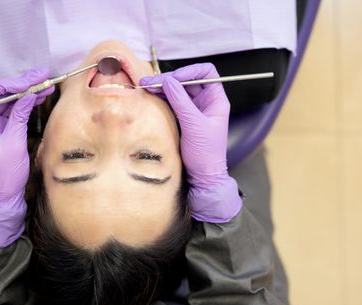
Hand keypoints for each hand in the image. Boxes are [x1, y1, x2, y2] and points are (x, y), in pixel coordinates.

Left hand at [0, 67, 54, 246]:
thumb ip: (20, 117)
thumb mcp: (14, 143)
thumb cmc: (5, 174)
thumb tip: (28, 95)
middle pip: (2, 94)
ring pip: (11, 101)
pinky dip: (28, 104)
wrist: (4, 197)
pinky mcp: (6, 131)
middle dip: (23, 84)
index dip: (9, 84)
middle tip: (43, 75)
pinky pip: (16, 112)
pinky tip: (41, 97)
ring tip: (47, 84)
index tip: (28, 83)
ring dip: (28, 92)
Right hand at [140, 63, 241, 221]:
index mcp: (216, 99)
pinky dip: (161, 99)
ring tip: (145, 87)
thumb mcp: (194, 125)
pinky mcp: (183, 119)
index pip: (206, 72)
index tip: (173, 78)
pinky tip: (150, 97)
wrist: (203, 176)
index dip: (189, 71)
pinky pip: (172, 103)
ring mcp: (194, 110)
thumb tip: (168, 81)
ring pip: (177, 91)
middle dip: (169, 79)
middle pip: (187, 80)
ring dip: (162, 88)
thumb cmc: (206, 153)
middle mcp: (206, 101)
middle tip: (149, 82)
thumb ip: (181, 102)